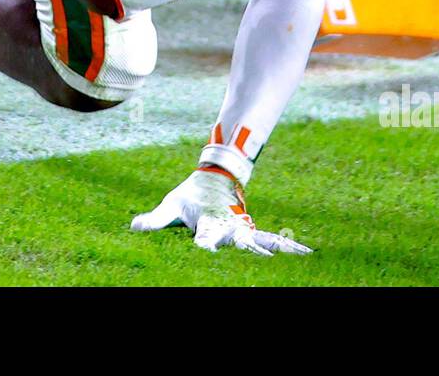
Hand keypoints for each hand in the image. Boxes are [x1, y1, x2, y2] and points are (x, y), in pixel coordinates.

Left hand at [130, 169, 311, 255]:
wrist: (217, 175)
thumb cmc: (191, 195)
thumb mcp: (172, 205)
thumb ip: (155, 220)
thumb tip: (133, 227)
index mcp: (207, 224)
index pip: (205, 239)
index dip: (204, 246)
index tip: (207, 251)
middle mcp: (228, 228)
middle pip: (241, 244)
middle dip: (251, 253)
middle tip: (264, 263)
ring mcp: (243, 228)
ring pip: (263, 241)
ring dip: (279, 250)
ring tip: (300, 258)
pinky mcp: (253, 229)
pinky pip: (273, 238)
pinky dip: (288, 244)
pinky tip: (306, 253)